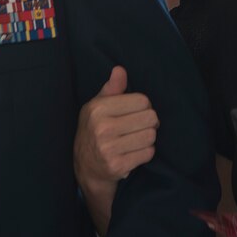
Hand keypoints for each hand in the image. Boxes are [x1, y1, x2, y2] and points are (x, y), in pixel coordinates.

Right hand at [75, 66, 159, 234]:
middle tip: (139, 126)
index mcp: (99, 108)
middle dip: (149, 122)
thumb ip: (112, 87)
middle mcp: (102, 127)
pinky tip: (134, 151)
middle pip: (150, 118)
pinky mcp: (117, 166)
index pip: (142, 100)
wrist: (85, 166)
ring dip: (148, 138)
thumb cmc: (95, 129)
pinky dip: (145, 152)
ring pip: (151, 136)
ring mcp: (109, 148)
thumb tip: (120, 69)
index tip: (137, 112)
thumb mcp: (98, 105)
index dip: (144, 106)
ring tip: (136, 139)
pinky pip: (148, 153)